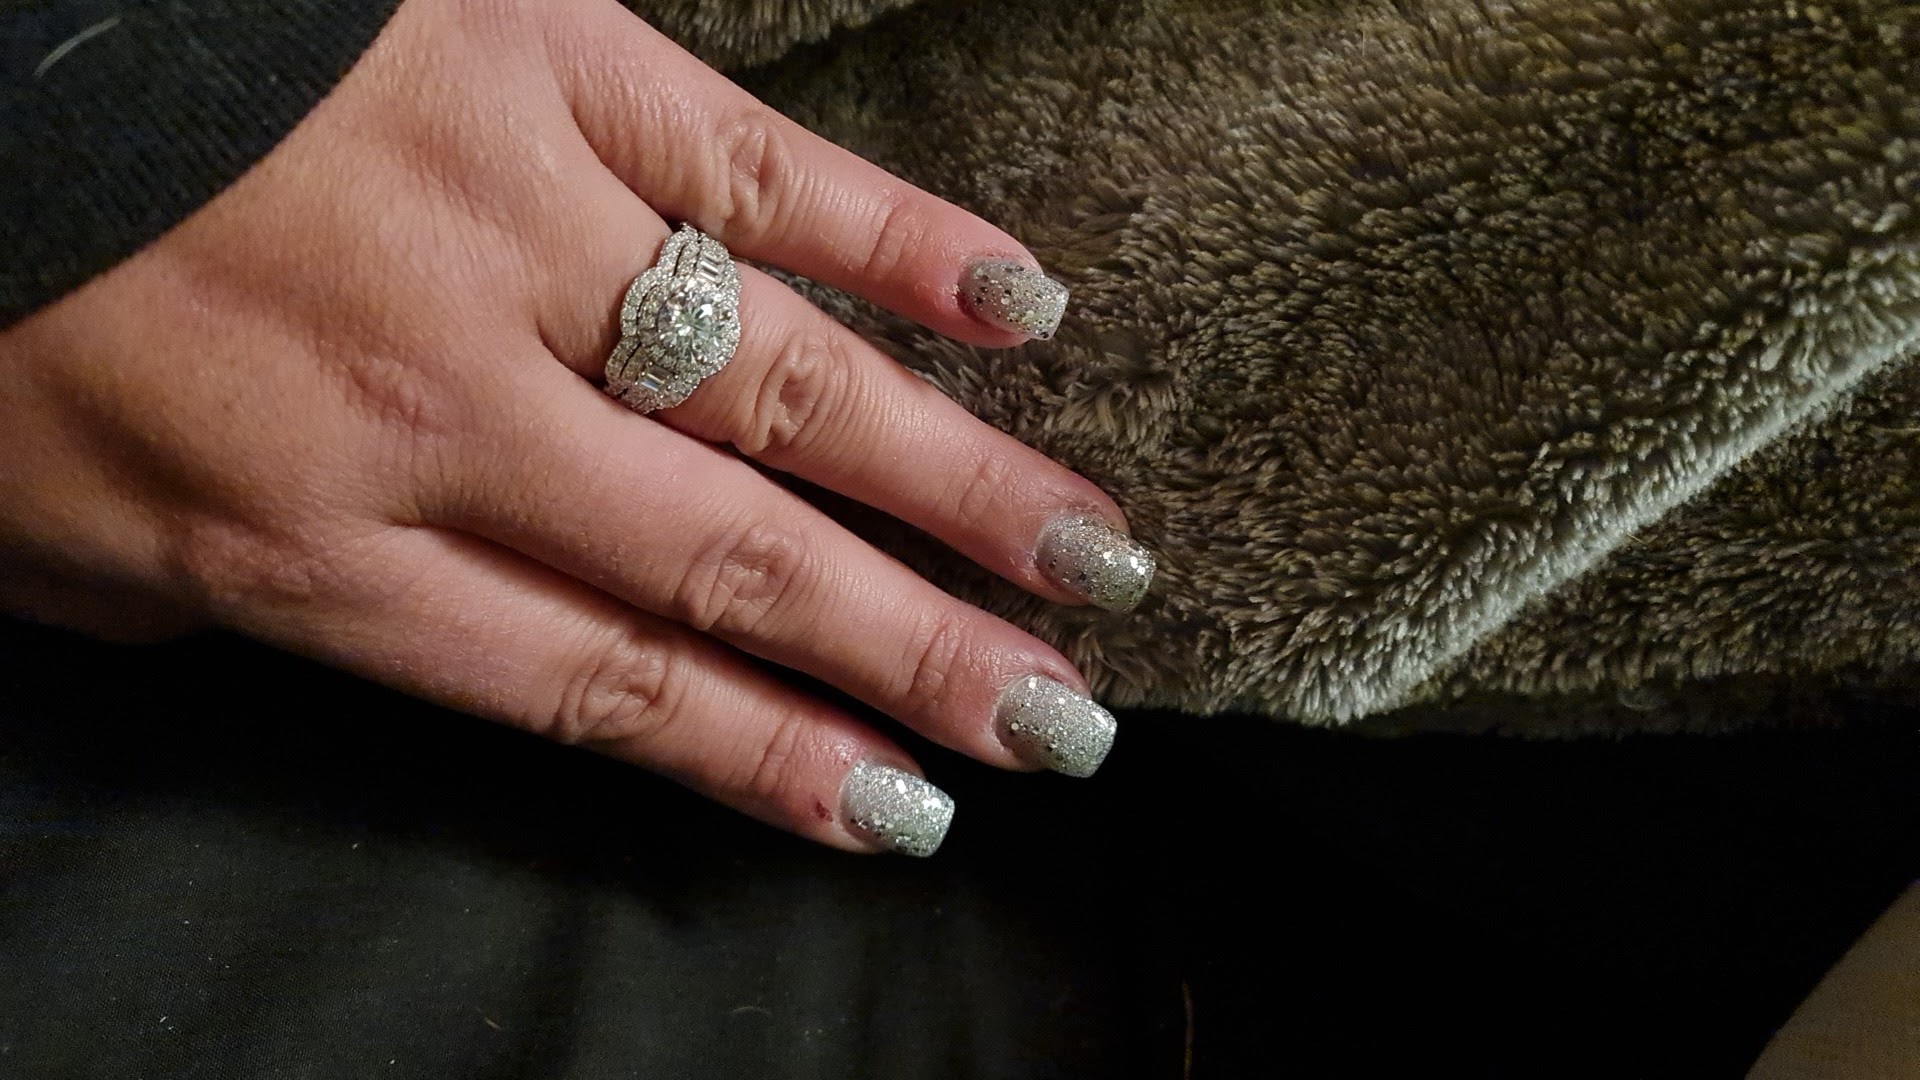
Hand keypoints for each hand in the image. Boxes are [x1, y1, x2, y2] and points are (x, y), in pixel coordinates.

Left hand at [0, 0, 1152, 854]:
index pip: (606, 687)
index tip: (912, 809)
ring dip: (959, 489)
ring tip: (1094, 560)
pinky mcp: (550, 64)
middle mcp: (446, 412)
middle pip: (736, 567)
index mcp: (315, 544)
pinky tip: (1021, 308)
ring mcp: (516, 230)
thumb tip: (368, 626)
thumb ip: (219, 605)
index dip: (775, 760)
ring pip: (789, 392)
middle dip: (918, 658)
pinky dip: (901, 241)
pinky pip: (765, 168)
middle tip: (1062, 720)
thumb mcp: (45, 525)